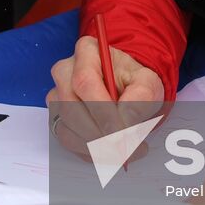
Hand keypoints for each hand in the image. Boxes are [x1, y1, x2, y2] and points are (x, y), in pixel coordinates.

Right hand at [47, 34, 164, 156]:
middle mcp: (65, 71)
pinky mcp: (56, 117)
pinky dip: (90, 152)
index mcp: (87, 52)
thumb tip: (126, 120)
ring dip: (96, 147)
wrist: (126, 90)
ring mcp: (56, 95)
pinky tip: (110, 151)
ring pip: (67, 128)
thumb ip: (142, 95)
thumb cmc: (133, 82)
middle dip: (100, 134)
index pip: (85, 81)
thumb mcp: (148, 81)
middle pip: (71, 107)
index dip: (102, 110)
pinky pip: (67, 141)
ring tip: (126, 150)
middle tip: (125, 147)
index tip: (121, 132)